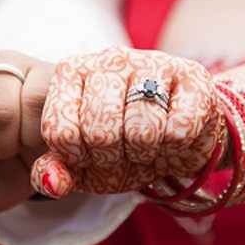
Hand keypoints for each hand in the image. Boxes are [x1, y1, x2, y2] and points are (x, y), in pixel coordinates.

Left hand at [32, 46, 220, 197]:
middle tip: (123, 151)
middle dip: (113, 157)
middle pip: (100, 131)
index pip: (60, 131)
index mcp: (72, 72)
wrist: (178, 139)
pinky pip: (180, 129)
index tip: (89, 154)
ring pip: (142, 130)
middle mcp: (110, 60)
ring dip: (146, 153)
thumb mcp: (83, 165)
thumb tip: (52, 184)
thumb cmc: (122, 147)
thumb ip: (54, 172)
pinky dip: (176, 147)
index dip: (77, 158)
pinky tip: (173, 136)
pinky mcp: (193, 74)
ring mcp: (152, 62)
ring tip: (148, 144)